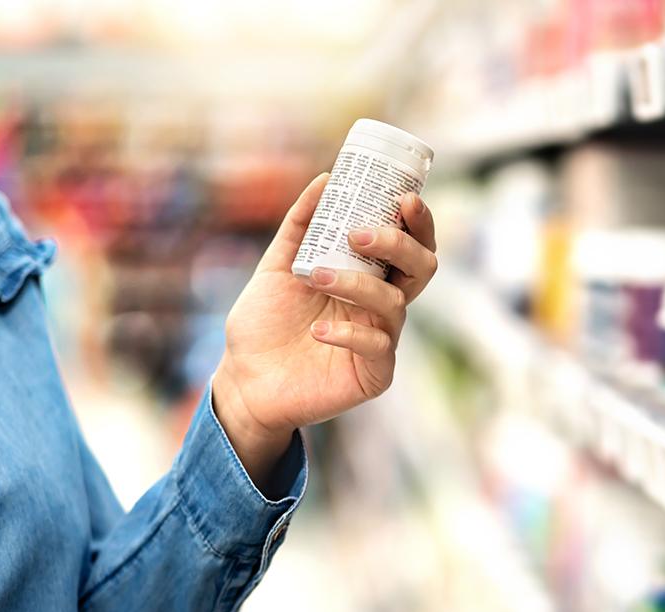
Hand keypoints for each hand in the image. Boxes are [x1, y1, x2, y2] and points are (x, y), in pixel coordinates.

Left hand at [212, 172, 437, 486]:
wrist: (244, 380)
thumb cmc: (264, 325)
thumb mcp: (277, 266)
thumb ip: (300, 225)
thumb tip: (326, 179)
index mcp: (370, 278)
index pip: (410, 245)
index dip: (418, 223)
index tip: (404, 198)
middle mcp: (382, 306)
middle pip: (421, 269)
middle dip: (399, 245)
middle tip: (360, 234)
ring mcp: (381, 339)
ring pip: (394, 303)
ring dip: (356, 283)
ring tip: (315, 276)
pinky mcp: (374, 374)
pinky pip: (377, 346)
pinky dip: (348, 333)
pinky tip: (317, 331)